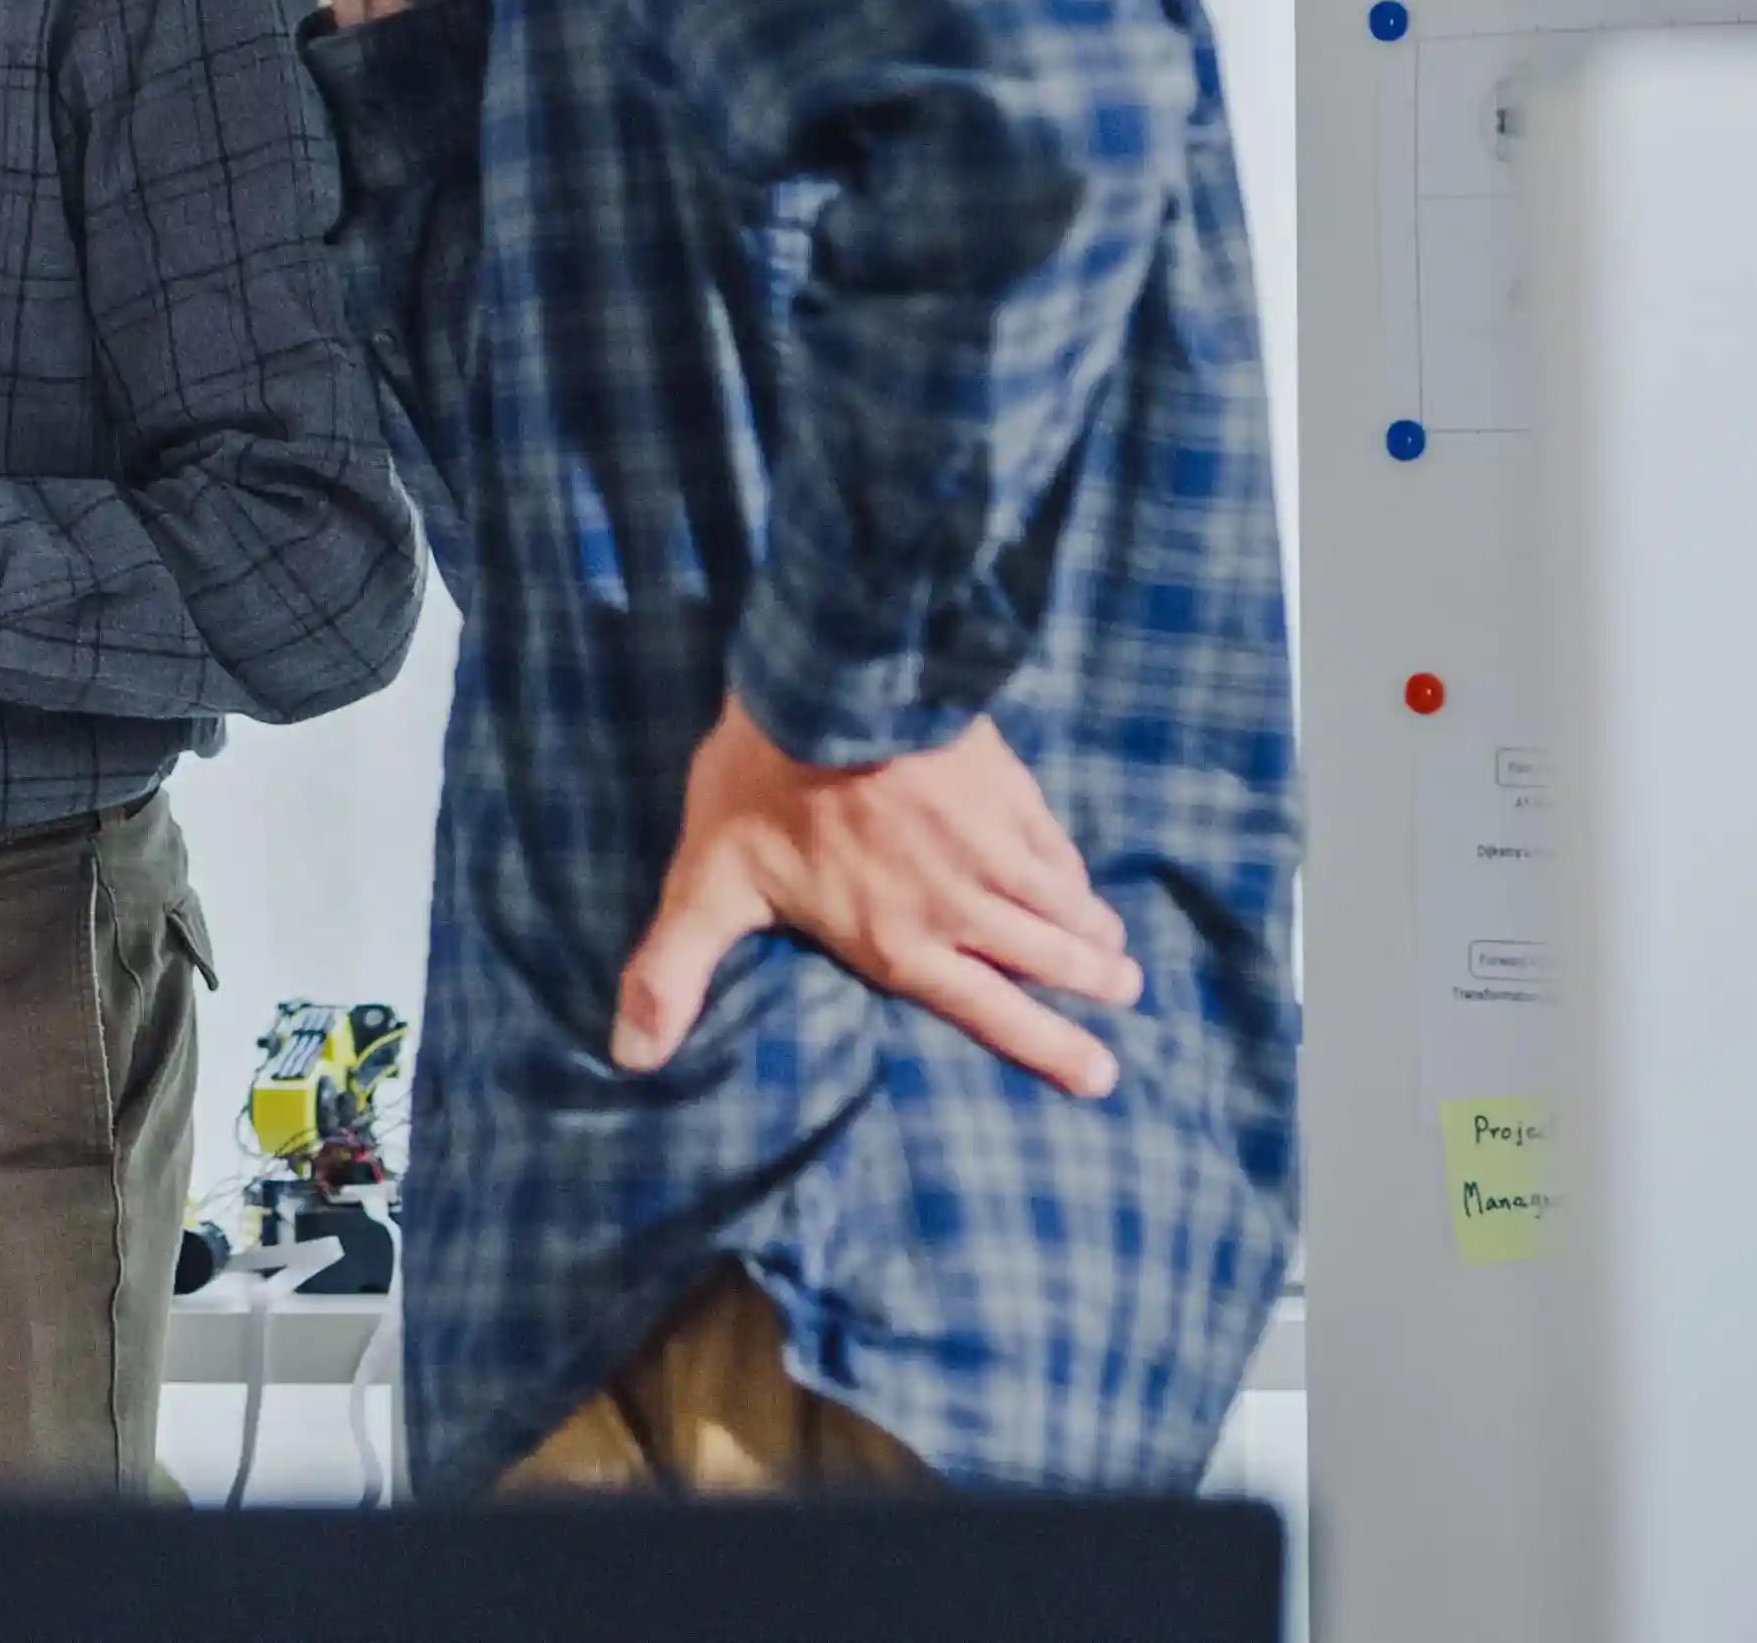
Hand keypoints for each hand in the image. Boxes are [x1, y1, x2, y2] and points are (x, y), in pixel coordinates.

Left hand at [612, 700, 1145, 1098]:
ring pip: (1065, 904)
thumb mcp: (706, 884)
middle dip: (1092, 986)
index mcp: (900, 942)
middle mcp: (963, 906)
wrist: (830, 679)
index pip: (991, 1013)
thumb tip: (630, 1054)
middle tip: (1126, 998)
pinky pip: (1057, 843)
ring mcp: (994, 846)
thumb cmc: (764, 784)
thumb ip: (675, 972)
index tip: (1101, 1078)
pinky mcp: (1009, 788)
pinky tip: (1079, 873)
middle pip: (1049, 960)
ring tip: (1116, 951)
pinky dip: (1074, 868)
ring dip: (1094, 931)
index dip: (1051, 1050)